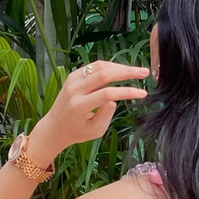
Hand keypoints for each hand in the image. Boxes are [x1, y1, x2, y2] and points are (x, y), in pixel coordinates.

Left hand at [27, 60, 148, 163]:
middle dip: (127, 72)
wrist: (54, 127)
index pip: (107, 93)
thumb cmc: (77, 132)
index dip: (127, 92)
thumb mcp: (95, 131)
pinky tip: (121, 70)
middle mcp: (75, 90)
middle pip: (104, 74)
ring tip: (136, 71)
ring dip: (120, 67)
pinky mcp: (73, 75)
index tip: (143, 93)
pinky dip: (109, 66)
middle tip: (144, 72)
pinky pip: (93, 66)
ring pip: (100, 66)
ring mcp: (72, 80)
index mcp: (79, 106)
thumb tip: (114, 98)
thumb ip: (106, 115)